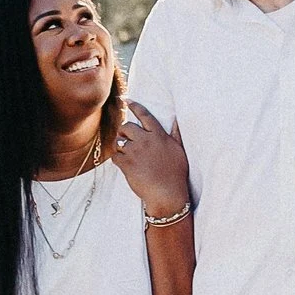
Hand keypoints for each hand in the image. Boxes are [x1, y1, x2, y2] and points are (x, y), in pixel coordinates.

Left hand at [112, 102, 191, 222]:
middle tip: (126, 139)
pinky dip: (117, 159)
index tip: (127, 100)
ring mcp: (135, 152)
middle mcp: (146, 140)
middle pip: (127, 127)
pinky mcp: (127, 164)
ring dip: (120, 146)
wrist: (167, 193)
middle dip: (124, 132)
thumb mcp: (179, 150)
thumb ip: (175, 134)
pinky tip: (124, 164)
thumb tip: (176, 119)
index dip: (135, 106)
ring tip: (126, 154)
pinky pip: (115, 156)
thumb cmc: (176, 173)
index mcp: (158, 135)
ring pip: (119, 141)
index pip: (144, 115)